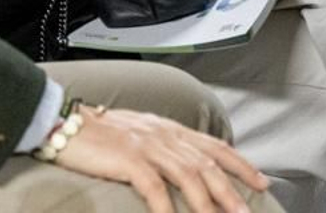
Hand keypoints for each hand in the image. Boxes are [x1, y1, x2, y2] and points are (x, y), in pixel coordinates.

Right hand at [55, 107, 269, 212]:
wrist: (62, 121)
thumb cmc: (98, 133)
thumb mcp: (138, 133)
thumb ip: (163, 146)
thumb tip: (186, 165)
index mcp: (168, 128)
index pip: (213, 145)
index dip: (241, 164)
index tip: (262, 181)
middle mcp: (163, 134)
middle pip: (207, 164)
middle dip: (232, 191)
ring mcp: (146, 145)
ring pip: (188, 175)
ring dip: (207, 203)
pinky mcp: (127, 158)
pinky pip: (154, 186)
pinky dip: (166, 207)